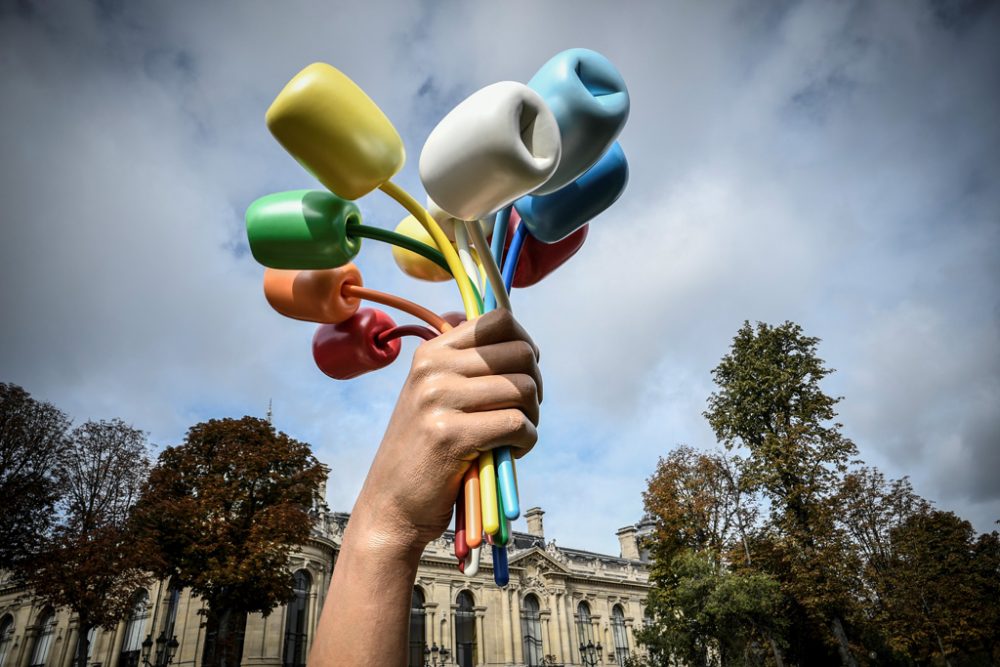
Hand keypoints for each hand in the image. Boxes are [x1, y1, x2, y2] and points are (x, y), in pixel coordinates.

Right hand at [350, 308, 541, 555]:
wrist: (391, 505)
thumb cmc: (425, 451)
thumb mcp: (434, 396)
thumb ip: (467, 365)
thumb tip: (518, 336)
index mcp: (431, 353)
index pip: (499, 320)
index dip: (524, 344)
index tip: (522, 373)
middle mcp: (432, 368)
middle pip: (521, 354)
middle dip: (535, 386)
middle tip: (523, 413)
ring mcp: (439, 400)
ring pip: (524, 389)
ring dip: (532, 417)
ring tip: (515, 436)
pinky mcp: (451, 436)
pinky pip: (518, 425)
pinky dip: (526, 442)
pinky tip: (509, 453)